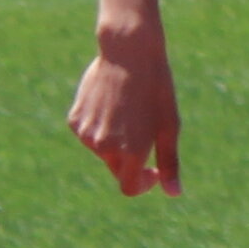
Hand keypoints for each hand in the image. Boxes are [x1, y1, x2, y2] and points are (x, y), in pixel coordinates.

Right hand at [67, 27, 181, 197]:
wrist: (128, 53)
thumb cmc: (156, 89)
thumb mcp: (169, 127)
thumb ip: (169, 163)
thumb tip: (173, 193)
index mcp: (131, 152)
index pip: (130, 188)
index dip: (143, 184)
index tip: (152, 170)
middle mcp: (104, 147)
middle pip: (117, 169)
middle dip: (130, 159)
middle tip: (143, 129)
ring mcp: (86, 134)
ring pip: (102, 150)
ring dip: (114, 141)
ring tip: (127, 109)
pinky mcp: (75, 120)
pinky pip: (88, 134)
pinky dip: (99, 126)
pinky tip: (110, 103)